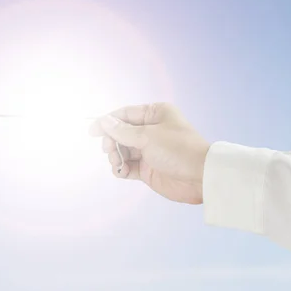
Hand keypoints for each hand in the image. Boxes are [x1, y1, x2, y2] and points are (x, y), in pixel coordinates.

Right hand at [90, 102, 210, 203]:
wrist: (199, 177)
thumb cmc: (178, 150)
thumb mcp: (147, 136)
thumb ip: (122, 131)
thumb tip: (104, 121)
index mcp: (155, 114)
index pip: (124, 114)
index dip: (107, 122)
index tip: (92, 131)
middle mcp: (150, 131)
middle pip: (120, 134)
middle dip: (111, 142)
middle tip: (109, 150)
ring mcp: (148, 151)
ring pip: (122, 151)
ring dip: (115, 157)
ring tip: (118, 163)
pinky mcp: (147, 169)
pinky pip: (127, 167)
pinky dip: (121, 169)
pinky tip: (122, 172)